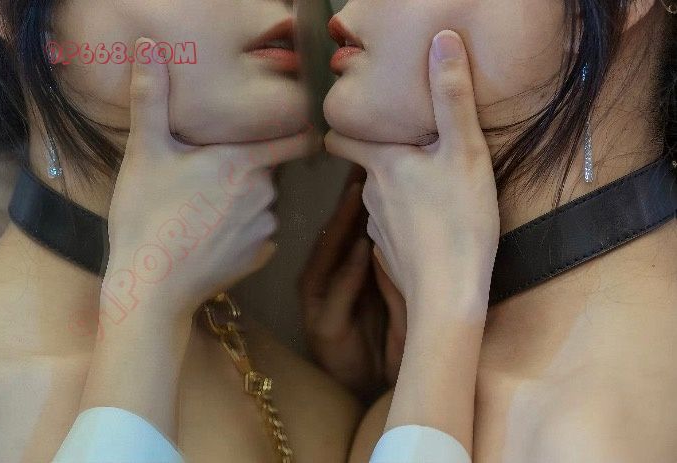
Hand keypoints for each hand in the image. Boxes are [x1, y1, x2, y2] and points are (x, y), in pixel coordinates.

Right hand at [103, 38, 314, 324]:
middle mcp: (264, 195)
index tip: (300, 131)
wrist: (150, 286)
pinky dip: (242, 234)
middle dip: (244, 172)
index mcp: (244, 163)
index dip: (301, 133)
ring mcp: (265, 230)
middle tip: (205, 182)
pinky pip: (259, 236)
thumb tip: (148, 48)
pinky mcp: (261, 258)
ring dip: (243, 204)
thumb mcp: (145, 152)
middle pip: (267, 173)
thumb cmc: (146, 215)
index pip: (295, 140)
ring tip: (202, 214)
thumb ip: (152, 98)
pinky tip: (211, 239)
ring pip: (262, 205)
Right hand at [299, 167, 405, 398]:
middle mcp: (326, 279)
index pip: (351, 224)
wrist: (375, 388)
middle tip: (364, 158)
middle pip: (335, 231)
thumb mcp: (394, 289)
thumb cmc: (387, 337)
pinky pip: (334, 294)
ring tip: (358, 191)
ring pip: (327, 256)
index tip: (378, 156)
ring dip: (342, 225)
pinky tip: (362, 248)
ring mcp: (319, 303)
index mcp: (344, 269)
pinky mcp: (322, 328)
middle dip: (349, 197)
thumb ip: (395, 256)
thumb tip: (409, 213)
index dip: (361, 191)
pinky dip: (348, 271)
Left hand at [325, 30, 499, 326]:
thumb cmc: (459, 221)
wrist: (448, 294)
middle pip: (367, 165)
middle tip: (413, 147)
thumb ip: (451, 97)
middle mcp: (370, 194)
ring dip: (397, 186)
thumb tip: (442, 41)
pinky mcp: (391, 250)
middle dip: (382, 154)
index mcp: (381, 163)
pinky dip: (406, 216)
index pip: (340, 138)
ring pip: (381, 194)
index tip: (356, 118)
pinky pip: (393, 223)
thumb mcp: (464, 152)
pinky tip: (432, 221)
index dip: (343, 126)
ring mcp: (377, 226)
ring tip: (430, 184)